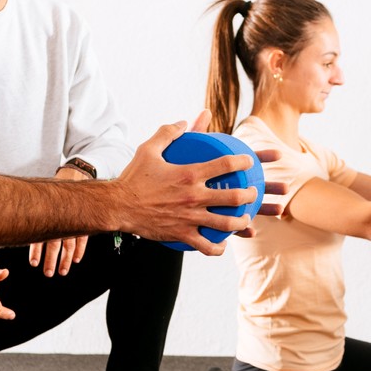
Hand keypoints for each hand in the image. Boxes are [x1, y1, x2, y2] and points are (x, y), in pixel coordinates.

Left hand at [29, 167, 93, 274]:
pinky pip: (83, 238)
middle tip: (48, 273)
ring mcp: (74, 219)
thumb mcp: (41, 197)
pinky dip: (80, 250)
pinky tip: (76, 259)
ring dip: (66, 259)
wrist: (75, 174)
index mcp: (47, 213)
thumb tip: (13, 225)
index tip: (33, 263)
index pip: (39, 235)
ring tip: (62, 271)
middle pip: (55, 243)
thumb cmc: (55, 189)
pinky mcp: (85, 219)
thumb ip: (32, 211)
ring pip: (69, 244)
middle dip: (51, 260)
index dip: (36, 251)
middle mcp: (60, 218)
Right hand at [115, 110, 273, 252]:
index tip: (249, 162)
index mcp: (189, 174)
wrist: (118, 206)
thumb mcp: (149, 149)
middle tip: (252, 194)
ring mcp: (190, 218)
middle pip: (234, 197)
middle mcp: (193, 196)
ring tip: (243, 218)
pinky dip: (217, 248)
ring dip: (240, 222)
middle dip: (249, 195)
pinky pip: (206, 246)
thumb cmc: (133, 177)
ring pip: (226, 224)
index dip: (243, 162)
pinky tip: (220, 246)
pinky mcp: (182, 234)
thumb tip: (184, 121)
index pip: (225, 165)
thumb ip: (168, 133)